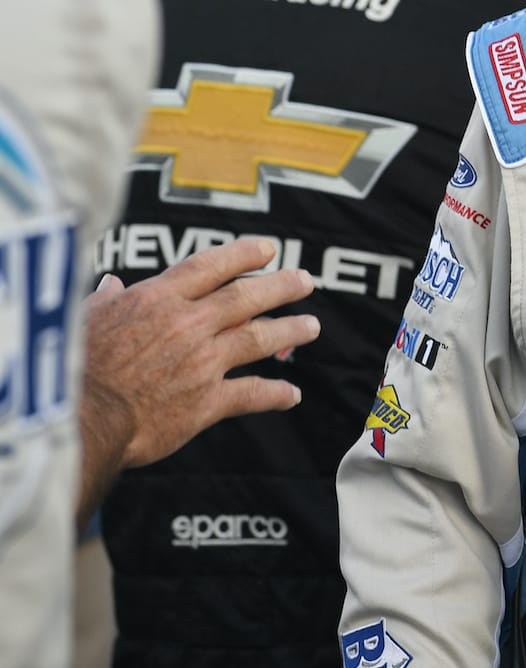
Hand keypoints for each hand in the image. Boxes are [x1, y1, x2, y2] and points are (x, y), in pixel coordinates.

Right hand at [78, 237, 319, 521]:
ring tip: (311, 326)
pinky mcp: (206, 401)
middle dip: (281, 286)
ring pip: (258, 338)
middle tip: (305, 280)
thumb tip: (110, 283)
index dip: (243, 255)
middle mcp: (188, 324)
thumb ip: (105, 301)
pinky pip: (251, 394)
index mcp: (157, 299)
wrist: (80, 418)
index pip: (210, 266)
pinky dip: (275, 394)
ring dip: (289, 331)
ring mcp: (202, 362)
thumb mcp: (82, 320)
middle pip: (245, 297)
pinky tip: (292, 395)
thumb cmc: (72, 368)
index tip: (268, 248)